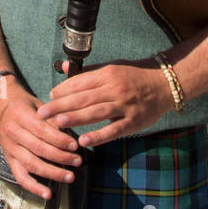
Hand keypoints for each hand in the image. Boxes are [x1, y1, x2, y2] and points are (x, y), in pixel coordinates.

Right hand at [0, 88, 83, 200]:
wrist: (1, 107)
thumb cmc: (23, 106)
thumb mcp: (38, 105)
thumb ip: (52, 119)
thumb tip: (69, 134)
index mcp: (19, 115)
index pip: (41, 131)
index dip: (59, 140)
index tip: (74, 145)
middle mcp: (12, 132)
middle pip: (38, 149)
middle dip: (61, 157)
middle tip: (77, 160)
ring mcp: (9, 148)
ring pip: (31, 164)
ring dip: (52, 172)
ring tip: (69, 176)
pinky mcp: (9, 160)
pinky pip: (20, 177)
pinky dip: (34, 187)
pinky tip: (48, 193)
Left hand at [37, 58, 173, 147]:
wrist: (165, 84)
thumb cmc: (135, 76)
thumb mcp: (112, 67)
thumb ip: (87, 71)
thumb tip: (62, 67)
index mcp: (107, 74)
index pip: (80, 82)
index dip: (63, 90)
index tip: (49, 97)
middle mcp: (114, 89)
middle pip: (83, 98)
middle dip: (60, 106)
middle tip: (42, 113)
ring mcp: (124, 106)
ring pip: (95, 112)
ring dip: (75, 118)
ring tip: (57, 123)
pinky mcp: (133, 122)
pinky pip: (113, 130)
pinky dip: (98, 136)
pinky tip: (84, 141)